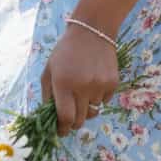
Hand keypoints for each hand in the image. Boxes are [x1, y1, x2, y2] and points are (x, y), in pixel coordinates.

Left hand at [41, 22, 118, 136]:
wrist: (92, 30)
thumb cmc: (65, 51)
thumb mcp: (48, 70)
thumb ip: (47, 95)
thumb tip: (51, 119)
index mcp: (63, 83)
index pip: (65, 118)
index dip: (63, 129)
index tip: (61, 130)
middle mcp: (82, 86)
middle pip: (80, 119)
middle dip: (74, 122)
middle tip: (72, 114)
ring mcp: (99, 85)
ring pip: (93, 109)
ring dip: (87, 105)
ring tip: (83, 87)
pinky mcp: (113, 82)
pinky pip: (105, 100)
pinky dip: (99, 96)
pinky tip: (95, 80)